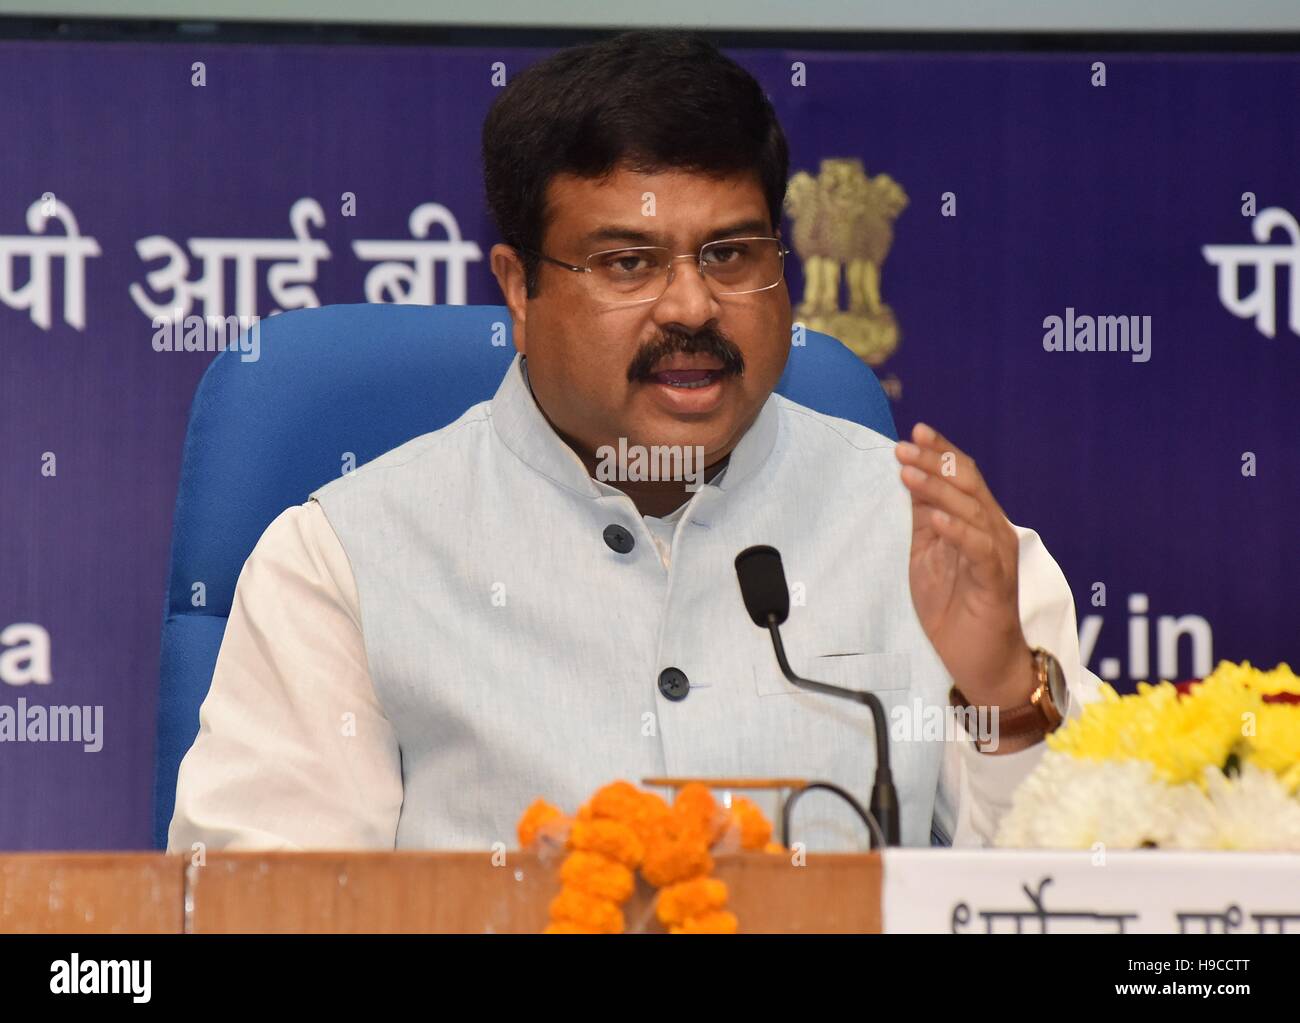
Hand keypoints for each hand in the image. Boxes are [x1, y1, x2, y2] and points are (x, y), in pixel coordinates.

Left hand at [894, 422, 1035, 708]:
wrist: (982, 662)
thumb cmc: (955, 609)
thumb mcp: (929, 556)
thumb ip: (925, 520)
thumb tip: (911, 480)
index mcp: (978, 523)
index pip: (964, 477)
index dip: (941, 453)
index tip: (916, 432)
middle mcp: (994, 532)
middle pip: (968, 485)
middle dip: (936, 462)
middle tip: (905, 447)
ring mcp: (997, 555)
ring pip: (971, 510)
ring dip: (938, 489)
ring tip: (908, 473)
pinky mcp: (995, 582)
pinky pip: (978, 549)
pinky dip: (957, 530)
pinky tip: (935, 518)